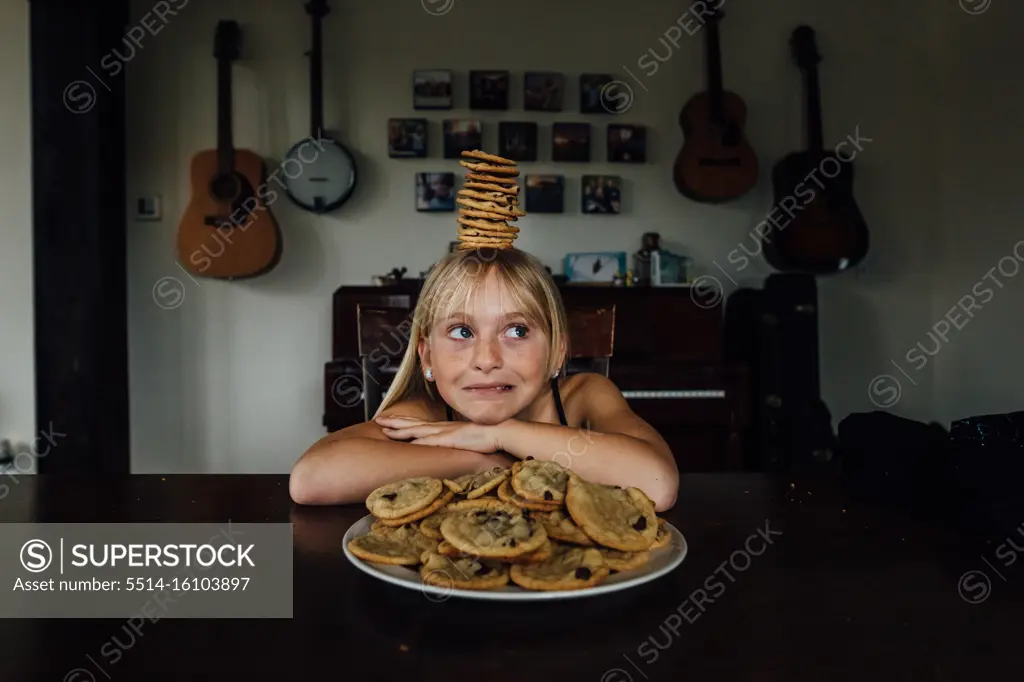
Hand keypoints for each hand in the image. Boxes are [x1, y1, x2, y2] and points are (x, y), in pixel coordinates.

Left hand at [374, 415, 501, 453]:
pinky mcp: (452, 440)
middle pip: (414, 424)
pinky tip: (408, 442)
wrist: (501, 432)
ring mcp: (446, 433)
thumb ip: (457, 443)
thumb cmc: (487, 437)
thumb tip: (449, 449)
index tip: (390, 421)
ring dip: (401, 430)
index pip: (420, 424)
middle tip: (378, 420)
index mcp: (445, 429)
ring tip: (385, 429)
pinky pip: (432, 441)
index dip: (404, 422)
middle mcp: (442, 428)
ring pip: (418, 430)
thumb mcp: (467, 440)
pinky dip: (419, 441)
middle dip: (395, 422)